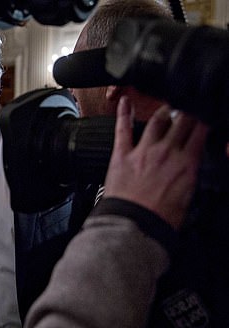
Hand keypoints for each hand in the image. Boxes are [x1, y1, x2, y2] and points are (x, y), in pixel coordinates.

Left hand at [103, 96, 208, 228]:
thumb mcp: (187, 198)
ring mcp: (143, 151)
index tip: (205, 114)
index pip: (201, 130)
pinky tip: (124, 101)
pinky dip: (123, 113)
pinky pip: (123, 128)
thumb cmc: (160, 219)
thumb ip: (189, 176)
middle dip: (188, 111)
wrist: (133, 226)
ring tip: (168, 107)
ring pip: (157, 121)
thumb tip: (190, 168)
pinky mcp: (122, 155)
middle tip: (188, 107)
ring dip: (164, 111)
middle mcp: (167, 152)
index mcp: (187, 163)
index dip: (204, 118)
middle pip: (182, 120)